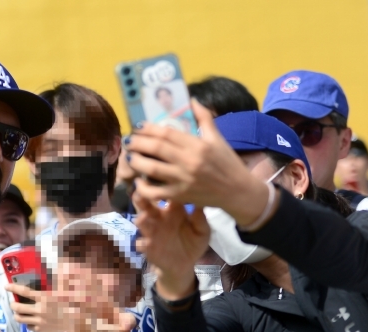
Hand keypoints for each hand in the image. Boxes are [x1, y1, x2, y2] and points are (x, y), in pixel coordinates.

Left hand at [6, 284, 76, 331]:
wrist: (79, 325)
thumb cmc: (74, 306)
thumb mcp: (68, 291)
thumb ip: (61, 279)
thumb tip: (59, 265)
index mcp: (44, 298)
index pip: (24, 291)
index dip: (13, 288)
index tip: (6, 286)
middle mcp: (39, 310)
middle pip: (18, 308)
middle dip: (13, 304)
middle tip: (13, 303)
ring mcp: (39, 322)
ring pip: (20, 319)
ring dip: (17, 315)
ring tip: (18, 313)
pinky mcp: (41, 331)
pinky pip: (29, 327)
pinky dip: (28, 324)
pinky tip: (31, 321)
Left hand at [127, 100, 268, 225]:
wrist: (237, 191)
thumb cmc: (227, 163)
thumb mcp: (218, 138)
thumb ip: (204, 117)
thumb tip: (192, 99)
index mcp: (198, 145)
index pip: (167, 133)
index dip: (149, 128)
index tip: (138, 126)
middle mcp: (189, 162)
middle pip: (156, 148)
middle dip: (138, 143)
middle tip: (129, 140)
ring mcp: (183, 180)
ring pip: (152, 169)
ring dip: (136, 161)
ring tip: (130, 156)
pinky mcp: (180, 196)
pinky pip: (155, 193)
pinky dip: (143, 188)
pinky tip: (138, 181)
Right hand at [133, 195, 207, 298]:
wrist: (185, 265)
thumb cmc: (193, 244)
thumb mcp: (202, 231)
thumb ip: (200, 219)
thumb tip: (199, 204)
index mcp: (173, 211)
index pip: (165, 195)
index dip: (162, 188)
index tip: (162, 183)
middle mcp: (159, 218)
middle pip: (147, 204)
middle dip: (142, 198)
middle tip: (140, 193)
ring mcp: (151, 232)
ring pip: (141, 221)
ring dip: (140, 219)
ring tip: (143, 219)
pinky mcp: (147, 247)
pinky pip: (140, 243)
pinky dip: (142, 243)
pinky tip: (146, 244)